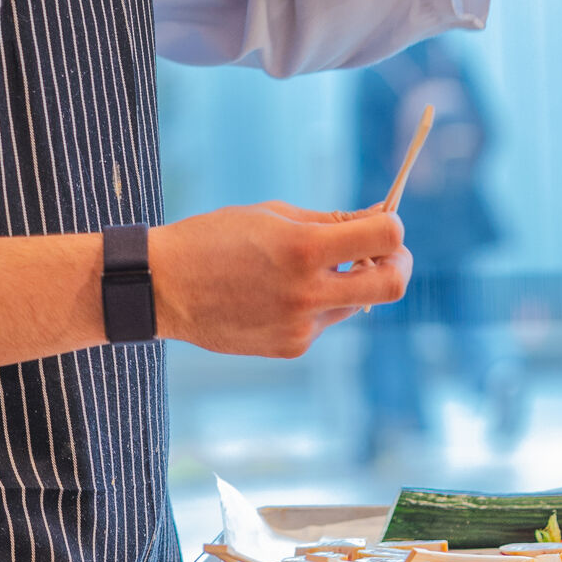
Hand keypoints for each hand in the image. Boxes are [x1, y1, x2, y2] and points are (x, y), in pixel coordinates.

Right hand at [149, 201, 409, 358]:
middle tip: (384, 252)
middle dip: (398, 263)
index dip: (392, 225)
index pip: (386, 236)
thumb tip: (382, 215)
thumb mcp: (273, 215)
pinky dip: (316, 304)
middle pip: (392, 284)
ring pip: (356, 303)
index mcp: (303, 248)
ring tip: (306, 269)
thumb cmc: (216, 238)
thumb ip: (332, 220)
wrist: (163, 287)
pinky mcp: (291, 347)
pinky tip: (276, 293)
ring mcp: (301, 326)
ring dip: (349, 283)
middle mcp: (307, 292)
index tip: (381, 222)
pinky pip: (324, 321)